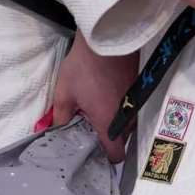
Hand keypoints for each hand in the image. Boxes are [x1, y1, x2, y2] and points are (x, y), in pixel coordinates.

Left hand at [44, 37, 137, 161]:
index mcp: (108, 123)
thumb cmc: (84, 66)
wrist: (106, 37)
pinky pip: (129, 106)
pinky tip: (104, 93)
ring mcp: (134, 101)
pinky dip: (119, 105)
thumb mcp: (64, 92)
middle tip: (89, 126)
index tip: (94, 150)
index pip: (116, 155)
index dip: (105, 157)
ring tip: (95, 107)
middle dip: (108, 136)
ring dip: (114, 119)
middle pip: (121, 138)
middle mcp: (126, 116)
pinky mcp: (138, 87)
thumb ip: (61, 117)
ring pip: (126, 122)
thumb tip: (56, 131)